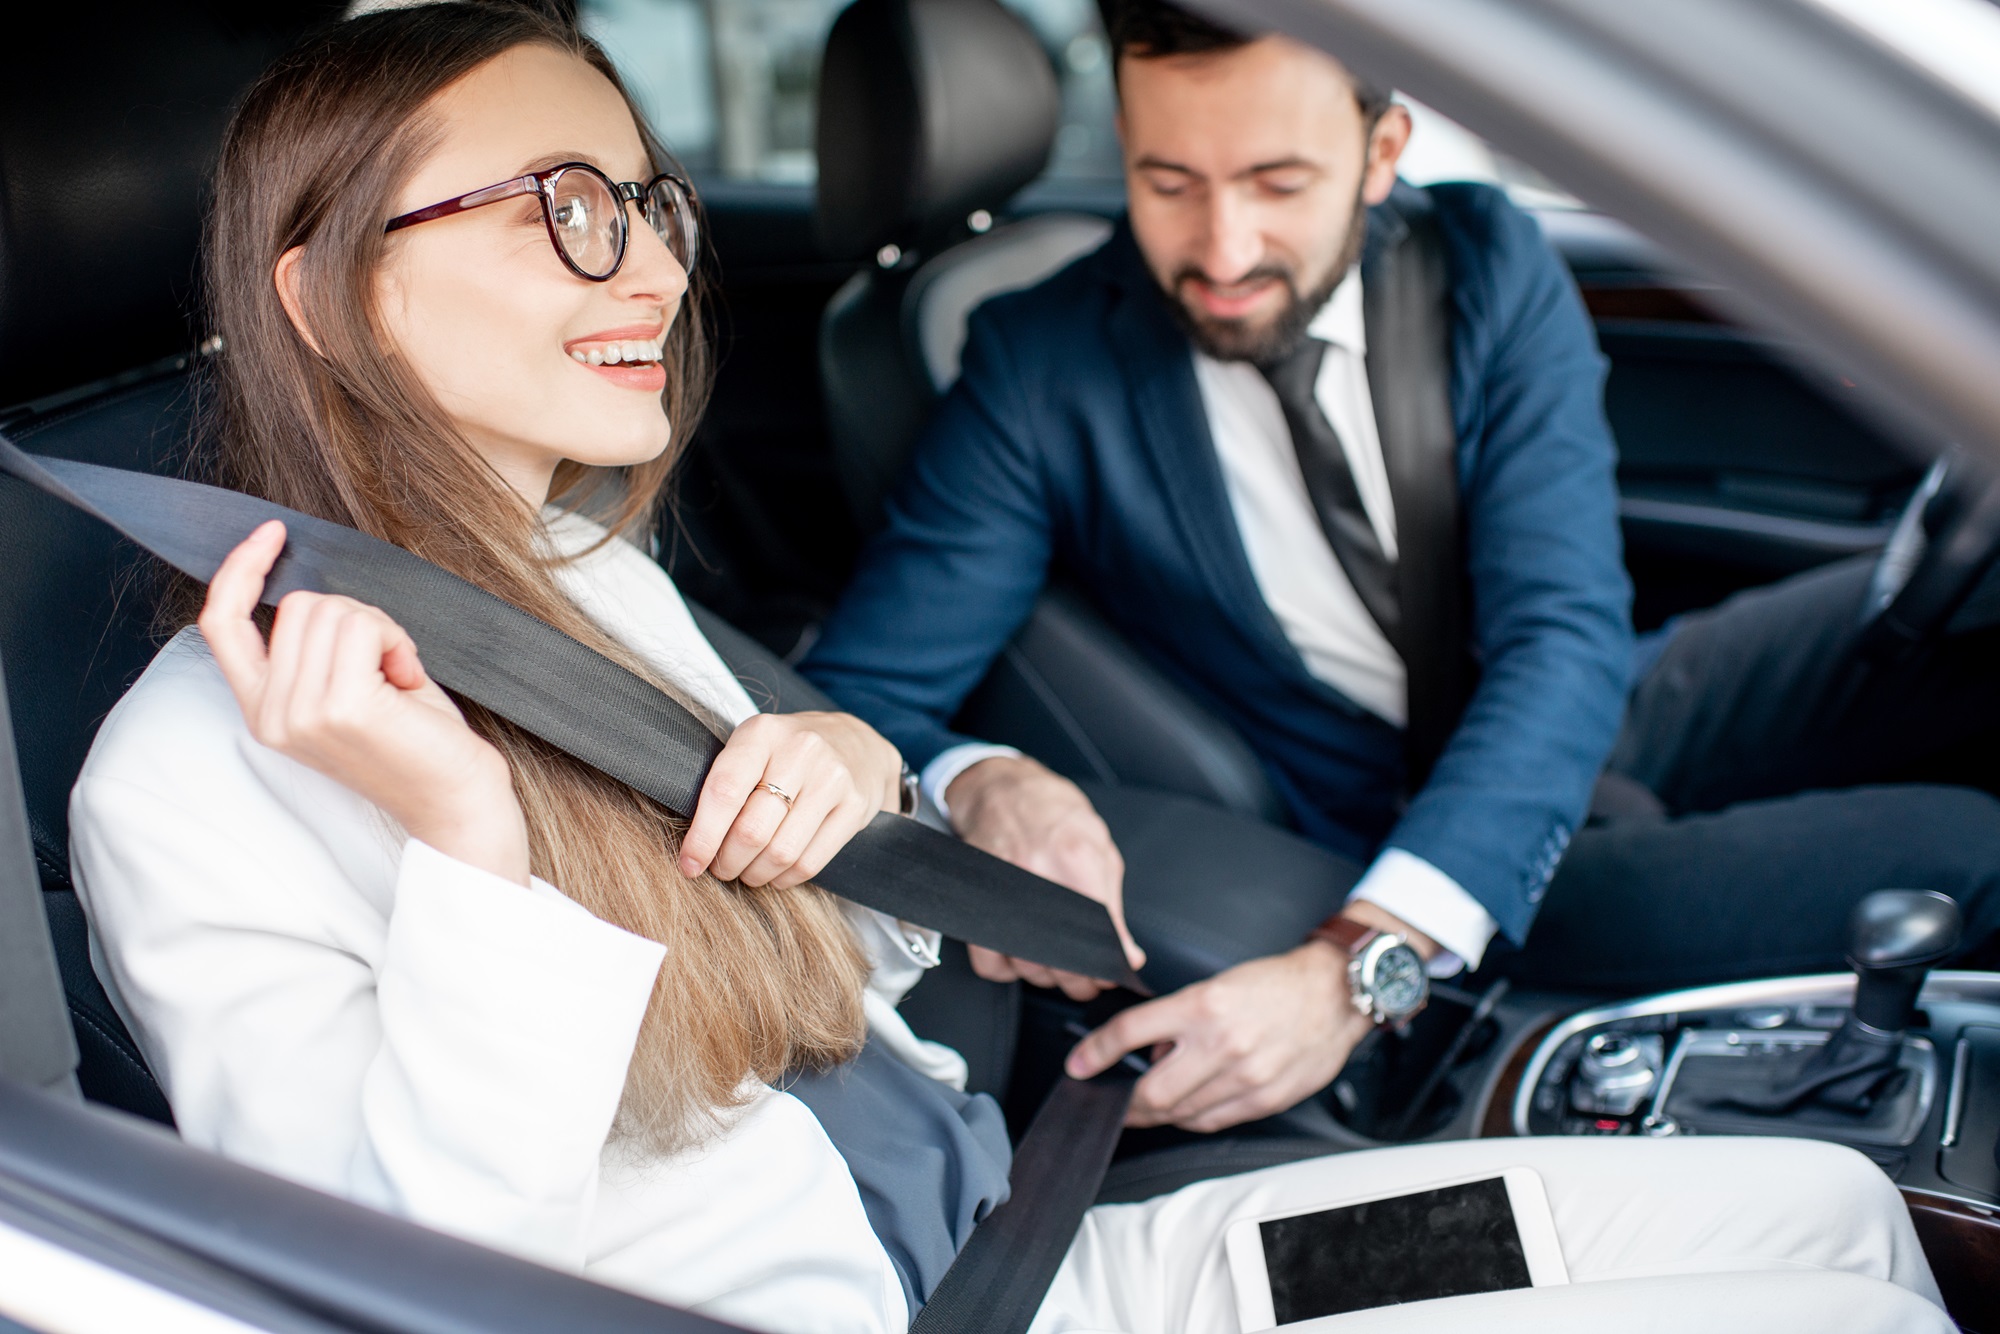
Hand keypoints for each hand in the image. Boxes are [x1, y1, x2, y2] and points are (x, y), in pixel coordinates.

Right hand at [199, 521, 530, 884]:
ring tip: (397, 677)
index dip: (239, 570)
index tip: (272, 534)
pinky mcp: (342, 707)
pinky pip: (363, 625)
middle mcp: (272, 715)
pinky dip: (395, 638)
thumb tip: (308, 586)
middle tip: (386, 664)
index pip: (220, 624)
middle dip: (355, 616)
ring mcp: (302, 713)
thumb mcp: (345, 688)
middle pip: (298, 604)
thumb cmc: (414, 741)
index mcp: (263, 710)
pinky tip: (407, 679)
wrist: (455, 800)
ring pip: (333, 609)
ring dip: (380, 628)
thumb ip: (313, 649)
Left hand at [678, 711, 901, 888]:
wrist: (855, 744)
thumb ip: (724, 784)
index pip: (725, 791)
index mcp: (762, 732)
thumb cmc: (786, 754)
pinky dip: (784, 878)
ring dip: (755, 874)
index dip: (703, 837)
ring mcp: (833, 778)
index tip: (689, 865)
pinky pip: (810, 863)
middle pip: (752, 830)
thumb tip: (692, 847)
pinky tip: (776, 872)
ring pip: (781, 852)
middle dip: (727, 861)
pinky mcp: (855, 807)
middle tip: (720, 868)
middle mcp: (801, 750)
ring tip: (747, 871)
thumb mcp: (753, 748)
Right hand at [945, 755, 1143, 999]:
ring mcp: (1002, 890)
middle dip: (1078, 981)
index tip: (1108, 975)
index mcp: (1076, 858)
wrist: (1002, 789)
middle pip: (1061, 959)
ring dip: (1044, 975)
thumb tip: (1128, 955)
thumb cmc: (1053, 813)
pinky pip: (988, 961)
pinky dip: (1005, 969)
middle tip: (1084, 978)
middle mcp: (1037, 874)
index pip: (1098, 936)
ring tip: (1053, 961)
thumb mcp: (1098, 846)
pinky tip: (1019, 954)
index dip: (1106, 967)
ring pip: (1025, 965)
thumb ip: (1112, 904)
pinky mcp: (975, 902)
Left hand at [1065, 941, 1370, 1131]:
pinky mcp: (1264, 1099)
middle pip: (1151, 1091)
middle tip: (1113, 1100)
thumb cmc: (1276, 984)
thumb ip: (1179, 1018)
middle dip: (1124, 1102)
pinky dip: (1190, 1118)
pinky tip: (1186, 1108)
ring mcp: (1245, 1077)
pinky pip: (1212, 1122)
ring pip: (1181, 1112)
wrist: (1333, 995)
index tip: (1079, 1066)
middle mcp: (1222, 1044)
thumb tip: (1148, 1048)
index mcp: (1203, 1006)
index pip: (1130, 1032)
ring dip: (1156, 1112)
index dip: (1095, 1053)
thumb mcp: (1216, 984)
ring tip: (1148, 1104)